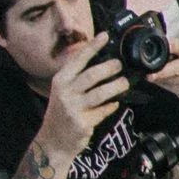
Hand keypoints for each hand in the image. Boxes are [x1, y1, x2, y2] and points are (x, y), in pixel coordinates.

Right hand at [36, 35, 128, 161]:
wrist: (52, 142)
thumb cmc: (61, 114)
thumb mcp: (63, 91)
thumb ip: (77, 77)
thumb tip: (101, 61)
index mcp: (60, 80)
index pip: (78, 59)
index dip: (93, 46)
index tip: (105, 35)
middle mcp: (65, 92)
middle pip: (93, 74)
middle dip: (111, 67)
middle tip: (121, 65)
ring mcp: (73, 108)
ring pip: (102, 92)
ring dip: (117, 86)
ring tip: (125, 83)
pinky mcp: (83, 122)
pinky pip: (104, 110)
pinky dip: (112, 105)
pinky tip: (115, 103)